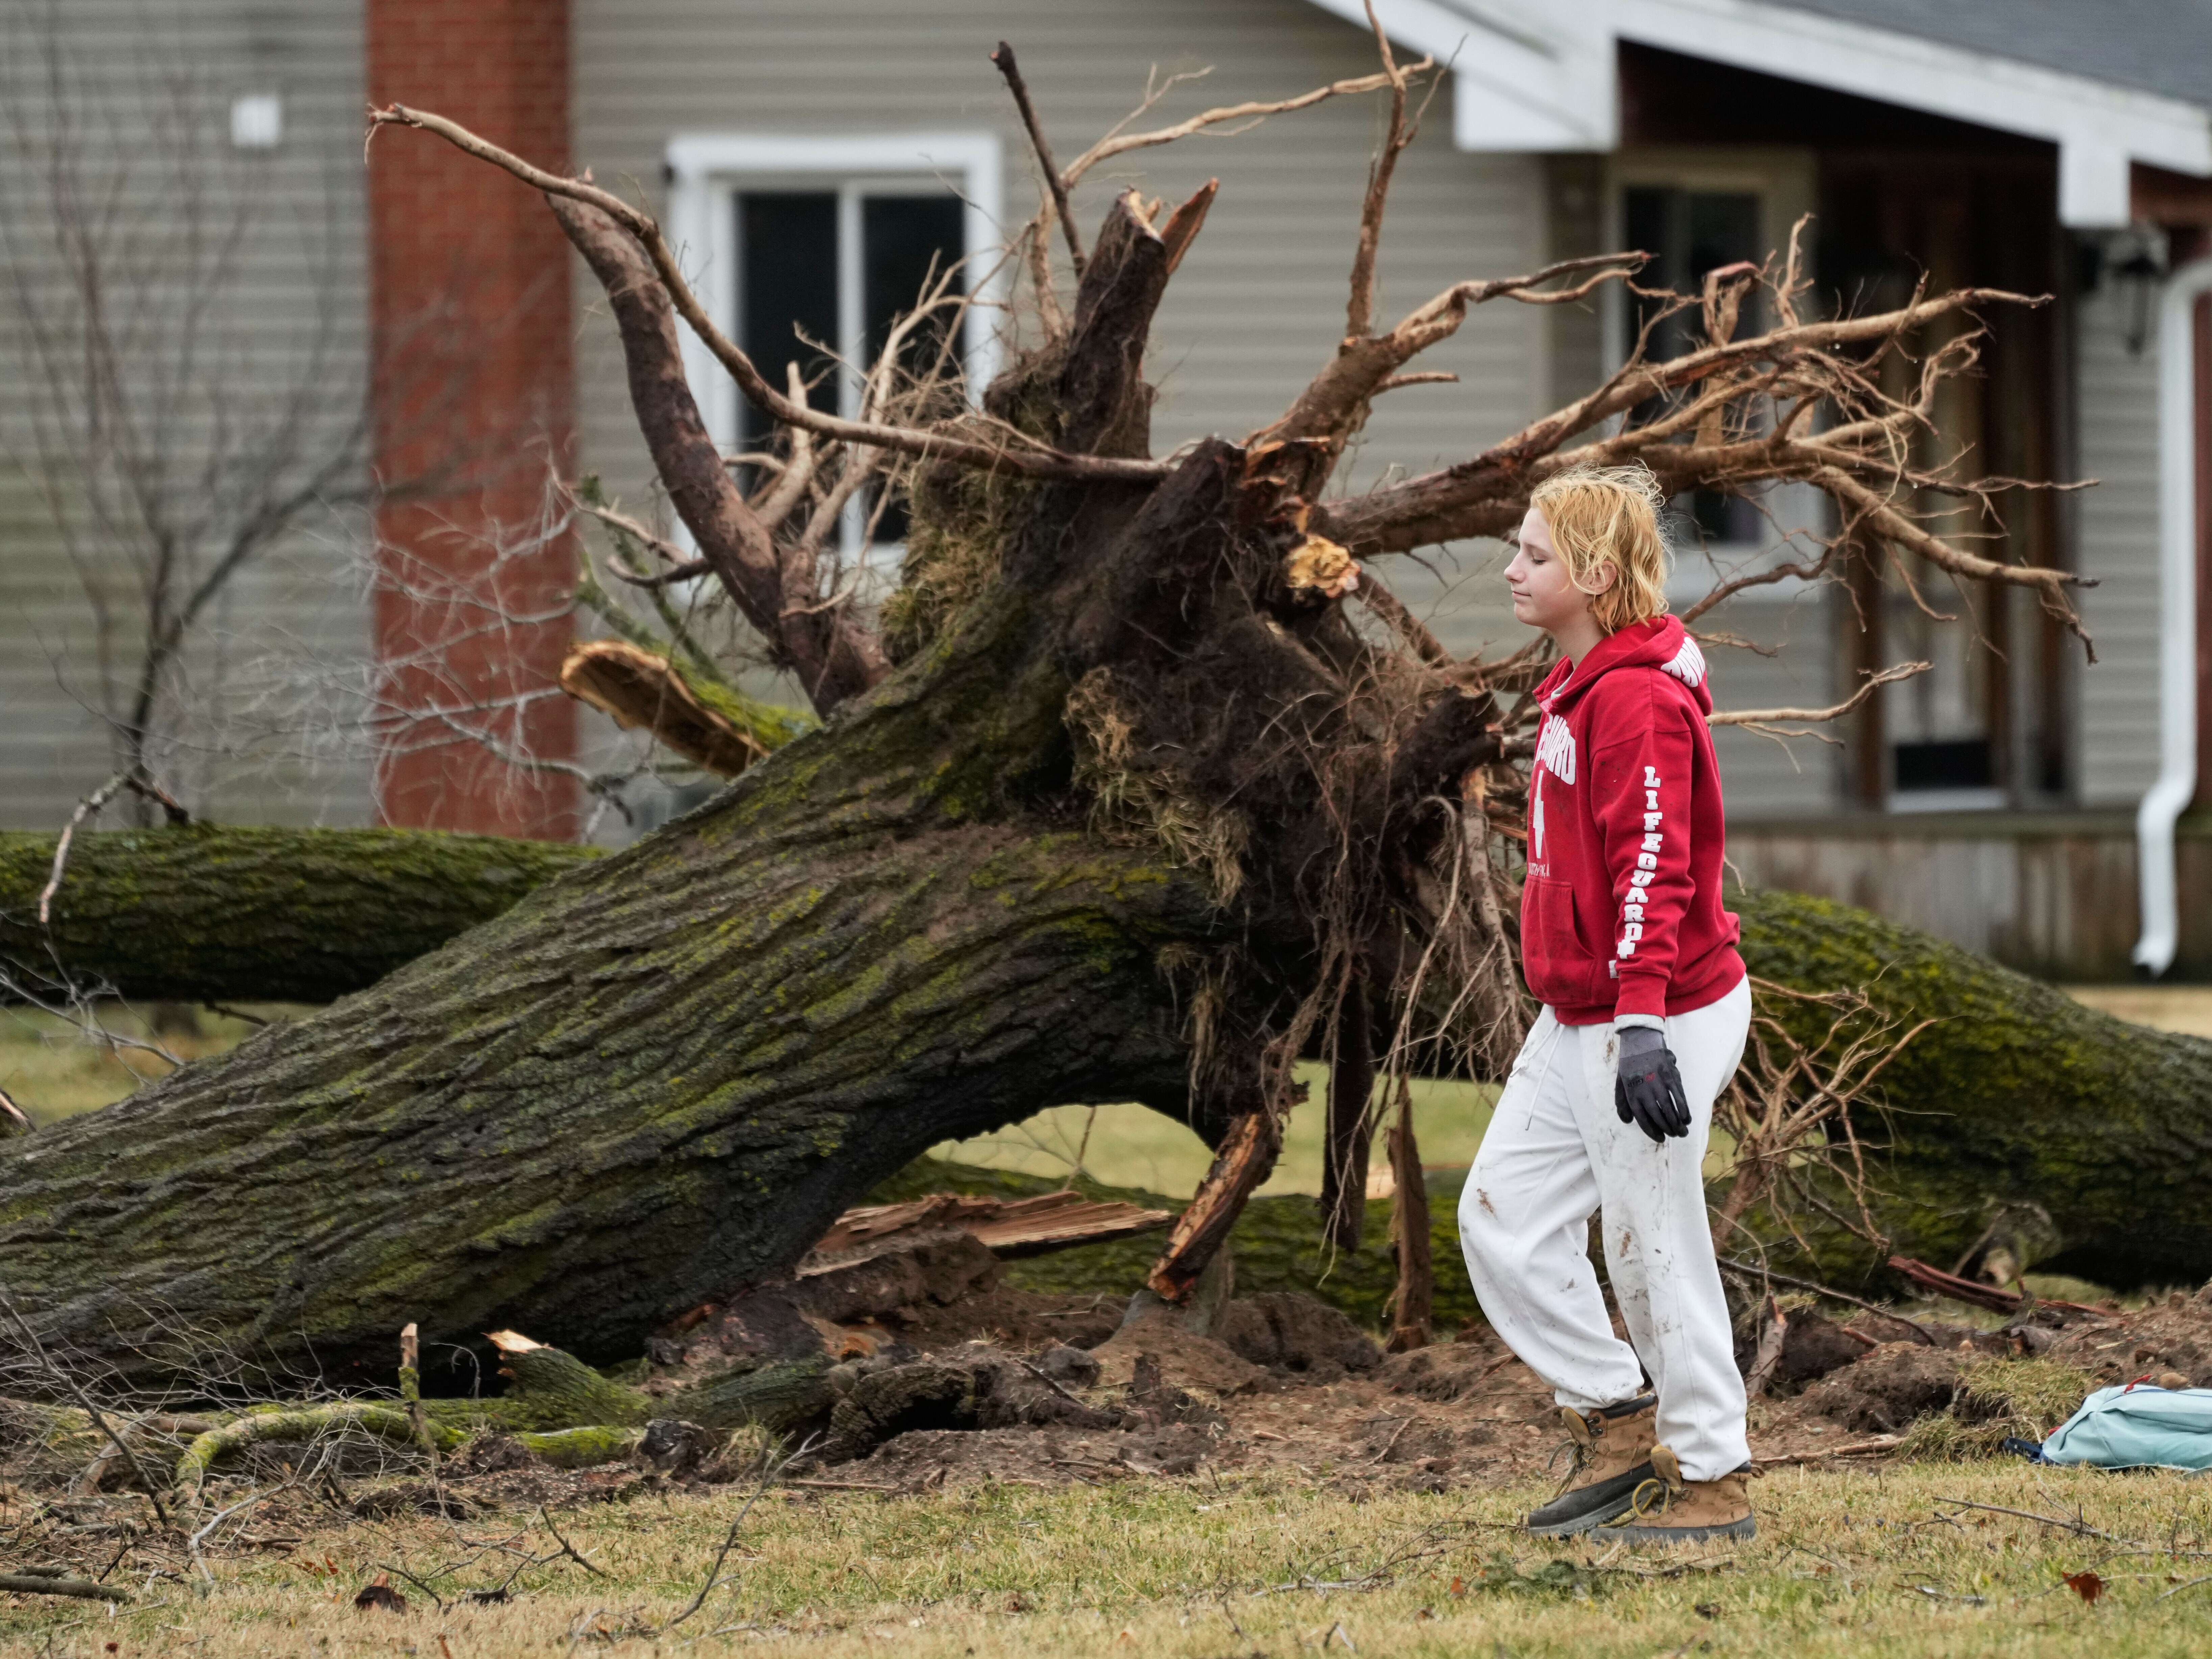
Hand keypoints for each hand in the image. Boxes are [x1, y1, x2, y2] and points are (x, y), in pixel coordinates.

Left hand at [1614, 1024, 1690, 1143]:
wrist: (1640, 1041)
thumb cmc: (1629, 1065)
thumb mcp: (1620, 1083)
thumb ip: (1622, 1103)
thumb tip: (1627, 1121)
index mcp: (1631, 1094)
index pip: (1642, 1119)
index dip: (1652, 1131)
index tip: (1660, 1139)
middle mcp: (1644, 1090)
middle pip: (1658, 1116)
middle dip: (1668, 1129)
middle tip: (1676, 1136)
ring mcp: (1658, 1083)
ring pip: (1669, 1108)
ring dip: (1677, 1122)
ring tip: (1682, 1131)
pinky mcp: (1670, 1076)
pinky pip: (1679, 1096)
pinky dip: (1684, 1108)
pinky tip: (1687, 1117)